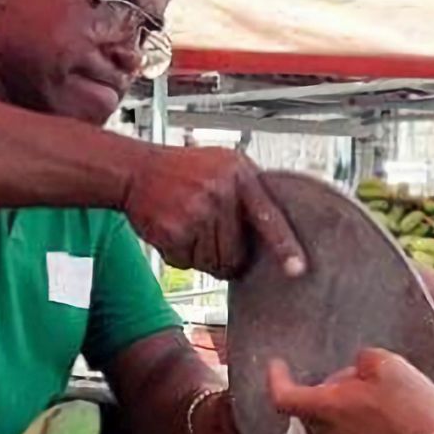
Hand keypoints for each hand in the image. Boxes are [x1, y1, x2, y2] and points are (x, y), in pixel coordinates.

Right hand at [123, 147, 305, 279]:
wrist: (135, 169)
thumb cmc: (181, 169)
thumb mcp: (223, 165)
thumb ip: (249, 189)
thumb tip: (275, 225)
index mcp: (239, 175)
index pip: (269, 217)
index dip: (285, 246)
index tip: (297, 269)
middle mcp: (220, 192)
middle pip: (237, 251)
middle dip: (226, 255)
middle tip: (209, 238)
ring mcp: (196, 212)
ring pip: (212, 261)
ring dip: (200, 255)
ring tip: (188, 228)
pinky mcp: (173, 230)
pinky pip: (187, 261)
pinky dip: (179, 254)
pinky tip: (172, 232)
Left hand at [267, 349, 433, 433]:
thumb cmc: (413, 411)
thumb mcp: (388, 364)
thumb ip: (363, 361)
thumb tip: (359, 368)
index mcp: (328, 407)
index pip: (284, 397)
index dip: (276, 379)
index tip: (277, 369)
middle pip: (312, 409)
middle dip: (328, 389)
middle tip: (353, 376)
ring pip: (334, 424)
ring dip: (348, 408)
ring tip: (378, 395)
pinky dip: (364, 425)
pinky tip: (389, 417)